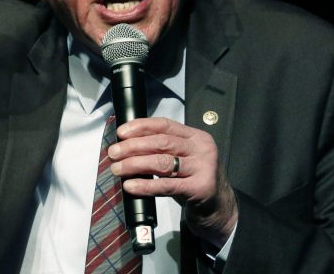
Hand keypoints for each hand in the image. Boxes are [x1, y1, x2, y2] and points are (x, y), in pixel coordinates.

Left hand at [108, 117, 237, 247]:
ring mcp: (203, 168)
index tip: (121, 132)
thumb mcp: (183, 158)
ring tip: (117, 168)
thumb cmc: (193, 179)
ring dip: (135, 164)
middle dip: (133, 146)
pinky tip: (130, 186)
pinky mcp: (200, 188)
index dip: (140, 126)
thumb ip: (162, 149)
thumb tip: (126, 144)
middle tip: (113, 153)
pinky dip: (145, 185)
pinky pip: (166, 185)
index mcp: (195, 136)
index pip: (164, 125)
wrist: (219, 208)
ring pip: (162, 162)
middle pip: (161, 142)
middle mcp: (201, 149)